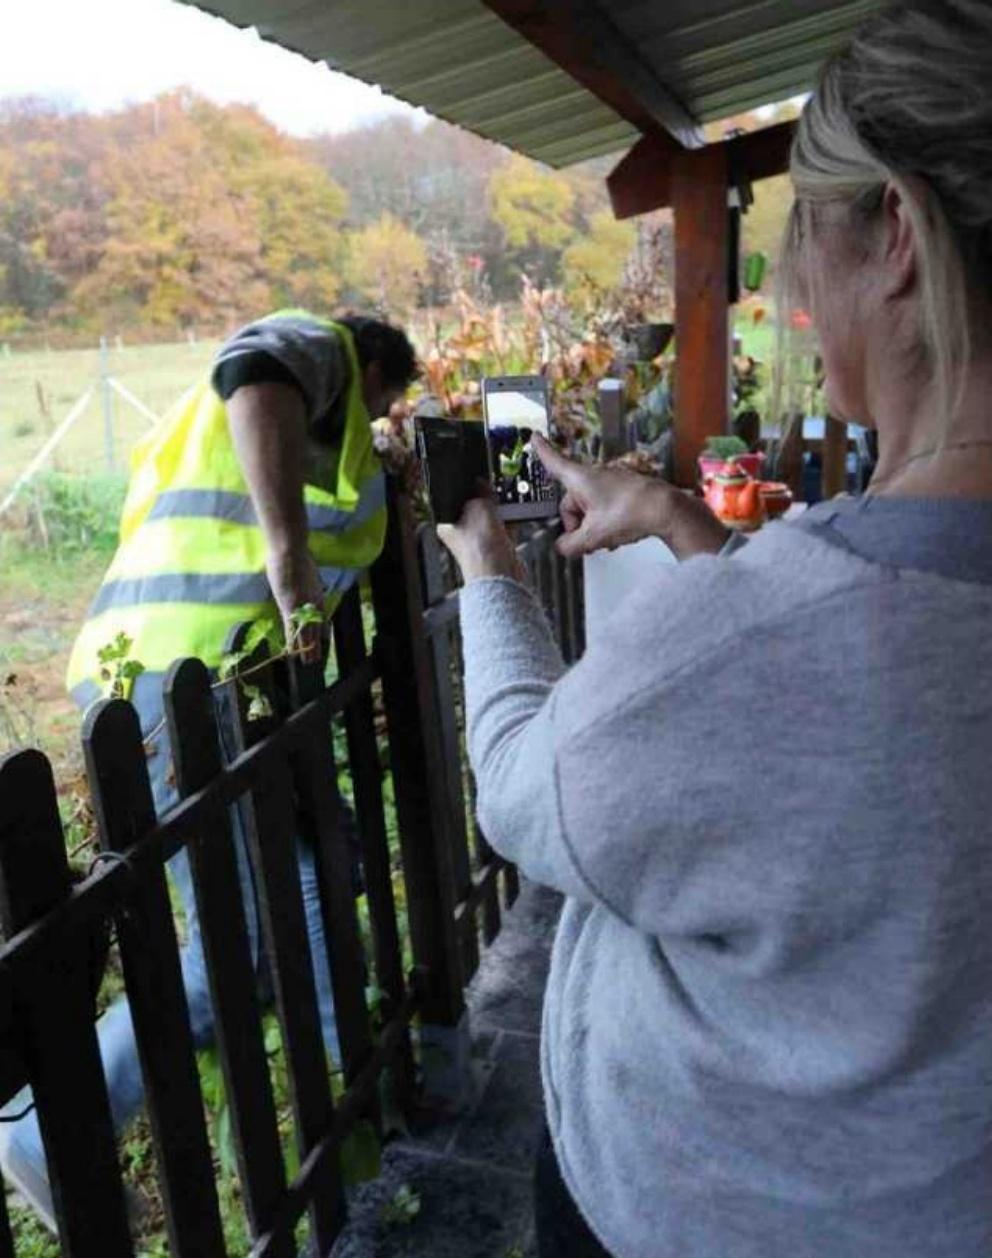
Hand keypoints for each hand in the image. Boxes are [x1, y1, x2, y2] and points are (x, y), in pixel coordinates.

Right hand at [266, 548, 325, 663]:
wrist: (290, 551)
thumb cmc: (296, 555)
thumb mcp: (307, 568)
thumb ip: (307, 576)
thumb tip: (305, 575)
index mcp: (317, 594)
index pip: (321, 616)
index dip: (323, 629)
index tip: (325, 638)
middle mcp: (313, 604)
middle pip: (315, 629)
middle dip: (315, 645)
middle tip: (316, 659)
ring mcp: (301, 607)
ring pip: (305, 633)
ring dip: (306, 649)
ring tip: (308, 662)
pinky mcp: (289, 608)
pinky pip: (291, 629)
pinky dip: (292, 642)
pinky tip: (292, 652)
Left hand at [436, 490, 526, 584]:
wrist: (498, 573)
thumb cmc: (479, 548)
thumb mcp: (479, 505)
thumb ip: (480, 491)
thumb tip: (481, 482)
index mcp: (447, 526)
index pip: (455, 500)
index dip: (467, 488)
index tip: (478, 480)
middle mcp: (462, 535)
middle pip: (476, 508)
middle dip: (487, 499)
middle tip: (494, 490)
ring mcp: (480, 542)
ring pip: (492, 518)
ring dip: (501, 510)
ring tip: (506, 502)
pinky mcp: (497, 548)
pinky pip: (505, 529)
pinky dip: (510, 521)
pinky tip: (515, 514)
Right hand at [532, 434, 729, 560]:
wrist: (667, 509)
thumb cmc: (630, 514)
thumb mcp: (593, 536)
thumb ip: (571, 545)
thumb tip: (562, 548)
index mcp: (580, 480)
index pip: (554, 462)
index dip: (542, 451)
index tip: (534, 437)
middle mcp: (594, 476)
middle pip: (572, 501)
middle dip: (576, 524)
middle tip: (587, 542)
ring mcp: (611, 482)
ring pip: (590, 507)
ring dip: (592, 526)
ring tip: (606, 541)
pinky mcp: (625, 491)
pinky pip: (606, 507)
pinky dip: (606, 522)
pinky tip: (617, 537)